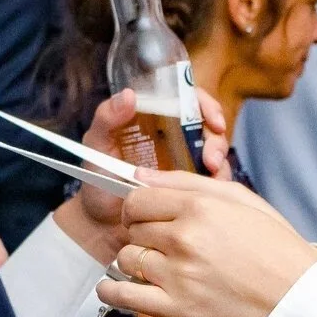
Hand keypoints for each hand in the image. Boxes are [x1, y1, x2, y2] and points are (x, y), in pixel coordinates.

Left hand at [69, 88, 233, 235]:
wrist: (100, 222)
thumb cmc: (97, 179)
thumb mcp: (97, 145)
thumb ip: (108, 118)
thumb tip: (129, 95)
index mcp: (156, 121)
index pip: (190, 102)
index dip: (207, 106)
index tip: (214, 120)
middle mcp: (175, 139)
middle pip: (209, 130)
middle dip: (216, 142)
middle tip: (211, 159)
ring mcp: (185, 165)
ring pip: (215, 157)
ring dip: (219, 164)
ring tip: (210, 176)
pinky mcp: (189, 190)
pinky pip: (211, 185)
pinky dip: (215, 187)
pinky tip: (207, 194)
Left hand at [97, 171, 316, 316]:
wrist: (298, 302)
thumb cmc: (276, 250)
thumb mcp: (241, 200)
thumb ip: (187, 183)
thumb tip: (140, 175)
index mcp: (200, 207)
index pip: (138, 199)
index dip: (138, 207)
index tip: (145, 216)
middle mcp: (184, 238)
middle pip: (132, 228)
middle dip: (143, 233)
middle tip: (164, 244)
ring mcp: (178, 275)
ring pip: (126, 257)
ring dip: (135, 261)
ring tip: (157, 268)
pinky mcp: (176, 309)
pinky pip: (122, 295)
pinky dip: (111, 290)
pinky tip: (114, 287)